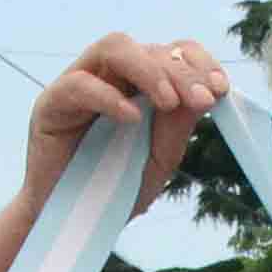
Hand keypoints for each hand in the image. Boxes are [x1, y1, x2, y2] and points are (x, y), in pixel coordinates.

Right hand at [21, 35, 228, 223]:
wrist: (70, 225)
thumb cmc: (113, 191)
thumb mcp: (157, 162)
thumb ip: (176, 129)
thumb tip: (203, 95)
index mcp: (139, 85)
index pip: (172, 52)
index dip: (198, 62)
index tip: (221, 89)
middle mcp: (111, 77)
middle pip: (148, 49)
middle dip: (181, 72)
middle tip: (202, 100)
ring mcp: (79, 85)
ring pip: (113, 47)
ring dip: (148, 70)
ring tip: (168, 102)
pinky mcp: (51, 104)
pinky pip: (79, 84)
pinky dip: (108, 97)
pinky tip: (131, 119)